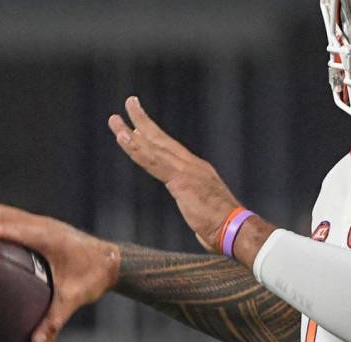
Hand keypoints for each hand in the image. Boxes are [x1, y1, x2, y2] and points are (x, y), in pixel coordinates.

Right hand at [0, 205, 119, 341]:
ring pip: (5, 211)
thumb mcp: (74, 300)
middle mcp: (44, 225)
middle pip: (4, 213)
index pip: (19, 229)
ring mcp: (42, 222)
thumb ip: (55, 321)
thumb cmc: (93, 278)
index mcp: (51, 239)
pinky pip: (11, 217)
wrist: (112, 261)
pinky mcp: (42, 225)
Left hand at [107, 96, 240, 250]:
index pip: (171, 150)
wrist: (235, 229)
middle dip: (143, 121)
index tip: (140, 125)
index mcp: (198, 172)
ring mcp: (186, 171)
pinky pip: (152, 162)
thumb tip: (200, 221)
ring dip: (131, 132)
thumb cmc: (223, 229)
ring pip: (153, 147)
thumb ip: (197, 209)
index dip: (155, 136)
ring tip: (115, 119)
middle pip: (161, 140)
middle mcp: (192, 165)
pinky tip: (123, 138)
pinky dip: (136, 149)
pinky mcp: (181, 180)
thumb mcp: (205, 214)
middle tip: (129, 103)